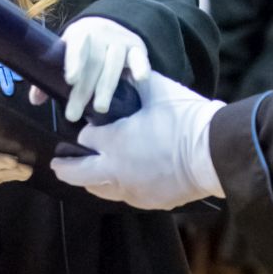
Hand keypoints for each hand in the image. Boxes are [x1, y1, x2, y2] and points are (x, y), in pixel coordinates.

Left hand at [46, 17, 150, 121]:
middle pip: (93, 62)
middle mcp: (100, 34)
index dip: (73, 61)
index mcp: (78, 34)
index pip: (76, 45)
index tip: (70, 80)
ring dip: (107, 86)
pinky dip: (140, 66)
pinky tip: (140, 80)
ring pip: (114, 62)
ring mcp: (120, 39)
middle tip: (73, 115)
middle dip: (84, 90)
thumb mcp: (67, 55)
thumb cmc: (84, 48)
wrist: (112, 26)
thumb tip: (36, 100)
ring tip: (101, 109)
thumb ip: (51, 77)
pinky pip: (140, 56)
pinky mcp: (137, 46)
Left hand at [51, 71, 225, 209]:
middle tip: (57, 163)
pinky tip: (119, 182)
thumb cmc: (186, 118)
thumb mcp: (158, 91)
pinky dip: (116, 188)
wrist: (214, 152)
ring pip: (98, 190)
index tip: (88, 128)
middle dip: (65, 166)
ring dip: (89, 180)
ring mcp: (131, 189)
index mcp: (114, 140)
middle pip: (78, 172)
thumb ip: (136, 82)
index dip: (85, 132)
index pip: (85, 138)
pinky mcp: (147, 201)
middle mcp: (116, 169)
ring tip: (84, 175)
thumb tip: (125, 72)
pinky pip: (123, 197)